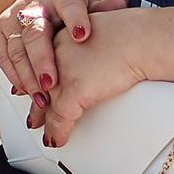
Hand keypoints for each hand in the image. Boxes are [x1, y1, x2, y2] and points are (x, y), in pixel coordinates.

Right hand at [0, 0, 123, 102]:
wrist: (46, 0)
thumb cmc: (71, 8)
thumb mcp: (89, 5)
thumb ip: (102, 8)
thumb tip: (120, 4)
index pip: (67, 4)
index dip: (75, 19)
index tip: (83, 36)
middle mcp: (33, 6)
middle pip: (34, 33)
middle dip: (42, 60)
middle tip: (52, 84)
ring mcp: (13, 18)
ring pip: (16, 48)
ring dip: (27, 75)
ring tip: (41, 97)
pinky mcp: (2, 32)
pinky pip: (2, 55)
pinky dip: (12, 74)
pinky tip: (24, 90)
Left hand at [26, 2, 150, 146]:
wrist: (140, 39)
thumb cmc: (130, 34)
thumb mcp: (96, 35)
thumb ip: (85, 47)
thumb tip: (89, 58)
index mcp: (58, 36)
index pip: (40, 63)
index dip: (36, 81)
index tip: (34, 91)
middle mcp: (52, 53)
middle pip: (39, 83)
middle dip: (37, 103)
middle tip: (35, 117)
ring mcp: (60, 72)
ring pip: (47, 102)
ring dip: (46, 121)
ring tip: (47, 133)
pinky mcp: (73, 90)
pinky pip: (60, 117)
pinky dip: (58, 131)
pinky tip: (57, 139)